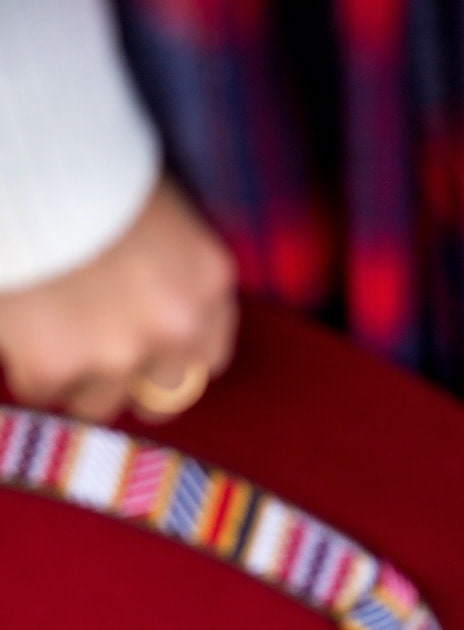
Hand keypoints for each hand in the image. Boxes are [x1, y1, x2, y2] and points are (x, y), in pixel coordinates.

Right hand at [0, 176, 238, 422]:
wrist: (25, 159)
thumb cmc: (87, 165)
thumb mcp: (156, 210)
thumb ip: (169, 269)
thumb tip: (150, 312)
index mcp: (207, 280)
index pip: (208, 356)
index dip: (172, 358)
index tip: (148, 353)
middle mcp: (175, 326)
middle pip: (161, 396)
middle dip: (129, 383)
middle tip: (93, 358)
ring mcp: (118, 352)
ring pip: (98, 401)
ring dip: (74, 376)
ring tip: (48, 330)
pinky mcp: (56, 365)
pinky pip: (42, 389)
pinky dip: (28, 365)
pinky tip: (20, 326)